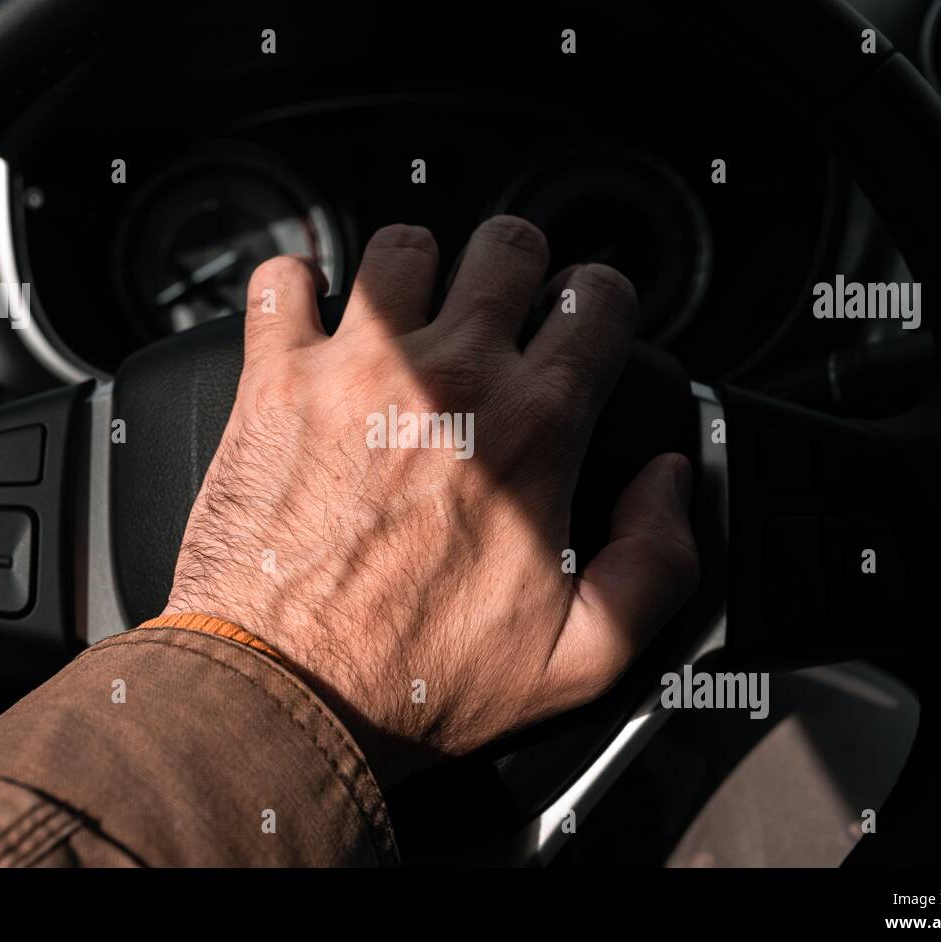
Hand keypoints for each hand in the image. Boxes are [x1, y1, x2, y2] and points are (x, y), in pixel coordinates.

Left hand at [164, 216, 698, 786]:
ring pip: (403, 245)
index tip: (579, 322)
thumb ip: (657, 562)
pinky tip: (314, 322)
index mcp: (533, 430)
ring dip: (416, 273)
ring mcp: (356, 367)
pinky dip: (300, 287)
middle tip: (499, 313)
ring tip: (408, 319)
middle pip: (507, 246)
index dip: (598, 301)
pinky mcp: (274, 378)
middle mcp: (448, 376)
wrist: (284, 696)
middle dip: (516, 270)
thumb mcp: (584, 656)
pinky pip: (285, 277)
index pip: (596, 299)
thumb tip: (665, 484)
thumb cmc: (415, 680)